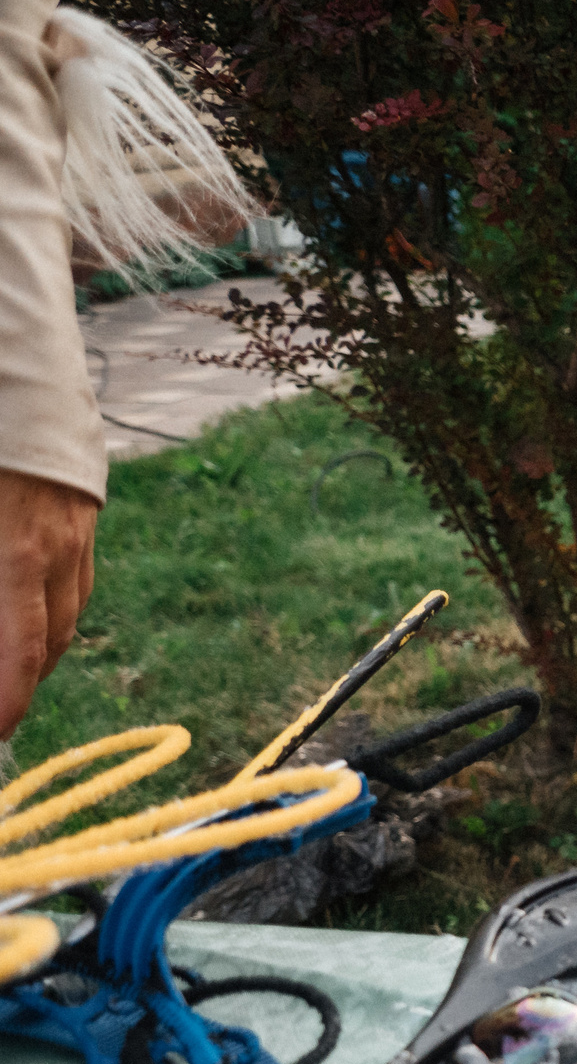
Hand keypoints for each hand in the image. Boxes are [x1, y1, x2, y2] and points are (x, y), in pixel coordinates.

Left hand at [0, 470, 99, 738]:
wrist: (14, 364)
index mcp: (16, 555)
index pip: (16, 651)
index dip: (7, 699)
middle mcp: (55, 552)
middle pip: (46, 642)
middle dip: (20, 683)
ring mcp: (76, 533)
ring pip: (66, 614)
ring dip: (38, 651)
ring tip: (14, 671)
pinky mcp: (82, 513)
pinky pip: (76, 580)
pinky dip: (53, 610)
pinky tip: (34, 613)